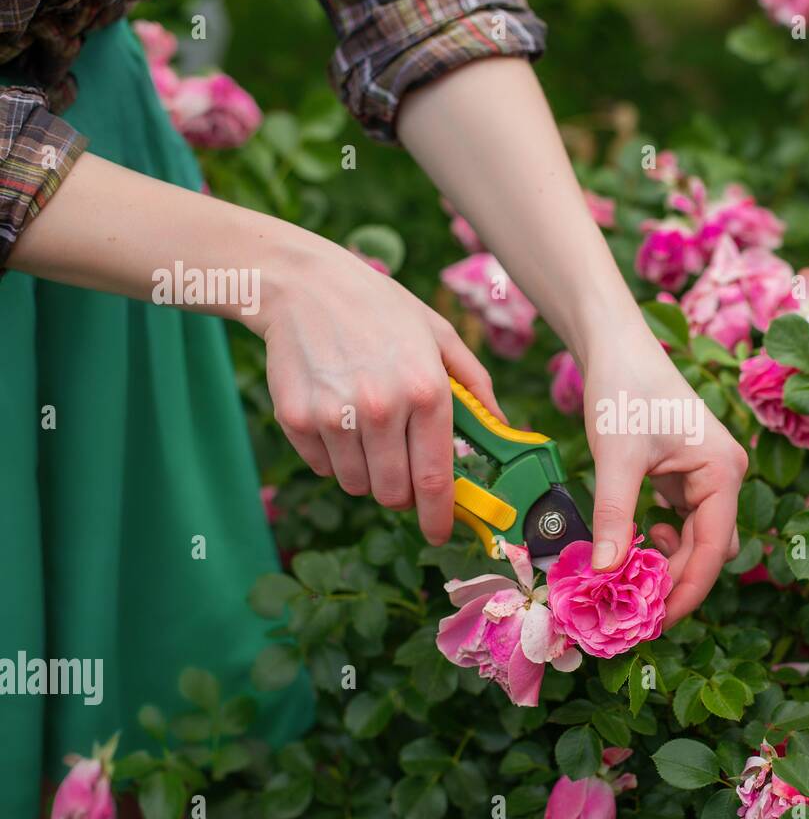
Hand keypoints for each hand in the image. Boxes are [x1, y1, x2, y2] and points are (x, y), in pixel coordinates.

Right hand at [250, 243, 502, 544]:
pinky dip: (333, 456)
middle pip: (394, 494)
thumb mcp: (440, 336)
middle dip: (401, 493)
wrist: (305, 285)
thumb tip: (502, 427)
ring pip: (357, 484)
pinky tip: (335, 415)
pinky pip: (322, 467)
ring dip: (367, 473)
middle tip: (401, 468)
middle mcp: (381, 408)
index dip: (439, 516)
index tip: (440, 533)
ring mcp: (335, 416)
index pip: (436, 479)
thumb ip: (475, 385)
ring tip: (367, 431)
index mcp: (426, 391)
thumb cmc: (381, 310)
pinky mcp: (296, 419)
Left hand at [582, 329, 746, 625]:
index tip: (654, 622)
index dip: (685, 591)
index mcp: (721, 472)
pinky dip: (659, 541)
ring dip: (666, 563)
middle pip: (708, 550)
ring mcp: (707, 477)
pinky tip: (633, 542)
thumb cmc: (622, 390)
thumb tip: (603, 572)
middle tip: (630, 609)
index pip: (713, 550)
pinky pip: (681, 522)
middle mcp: (723, 477)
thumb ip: (612, 516)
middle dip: (673, 581)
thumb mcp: (615, 457)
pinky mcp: (686, 475)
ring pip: (695, 540)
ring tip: (628, 579)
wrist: (616, 345)